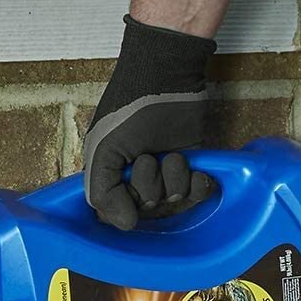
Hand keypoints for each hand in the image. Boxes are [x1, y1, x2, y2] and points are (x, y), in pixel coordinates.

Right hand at [84, 14, 217, 229]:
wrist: (166, 75)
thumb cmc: (129, 108)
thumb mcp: (103, 150)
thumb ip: (102, 192)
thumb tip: (127, 225)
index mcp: (112, 176)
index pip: (117, 215)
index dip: (125, 207)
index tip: (126, 187)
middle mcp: (138, 179)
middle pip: (149, 209)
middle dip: (150, 183)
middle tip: (147, 155)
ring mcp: (166, 173)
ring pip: (174, 201)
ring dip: (174, 175)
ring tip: (170, 152)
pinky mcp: (192, 166)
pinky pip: (197, 193)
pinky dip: (198, 183)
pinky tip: (195, 169)